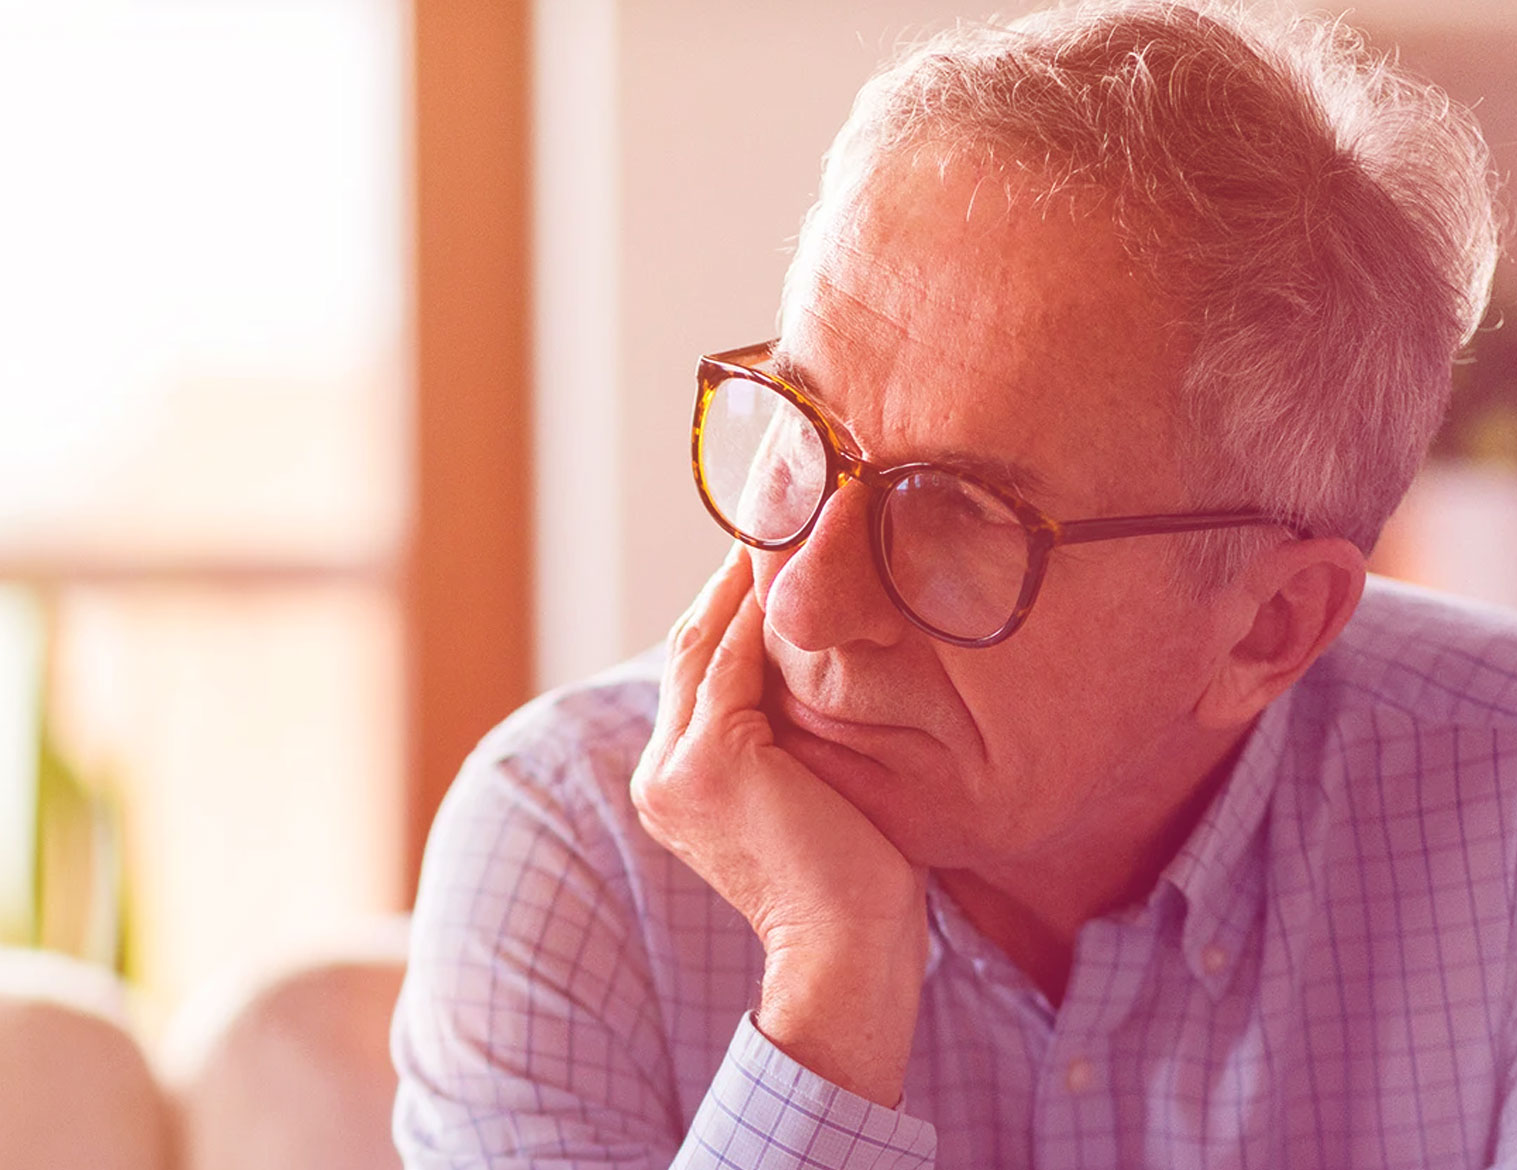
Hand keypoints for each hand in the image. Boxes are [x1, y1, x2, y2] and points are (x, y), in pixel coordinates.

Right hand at [631, 545, 928, 1106]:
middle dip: (734, 571)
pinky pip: (736, 660)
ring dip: (746, 573)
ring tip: (789, 513)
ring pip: (709, 641)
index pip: (702, 667)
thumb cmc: (857, 884)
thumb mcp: (816, 790)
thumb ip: (795, 731)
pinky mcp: (709, 761)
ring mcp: (676, 767)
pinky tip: (793, 562)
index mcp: (675, 781)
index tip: (776, 543)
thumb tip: (829, 666)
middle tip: (780, 502)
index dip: (732, 602)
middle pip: (694, 642)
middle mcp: (660, 771)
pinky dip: (763, 607)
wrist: (850, 954)